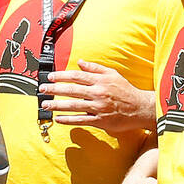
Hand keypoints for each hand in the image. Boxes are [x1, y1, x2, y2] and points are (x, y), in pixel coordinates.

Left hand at [39, 60, 154, 134]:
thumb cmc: (126, 91)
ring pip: (73, 106)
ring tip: (45, 104)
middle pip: (72, 90)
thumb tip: (79, 62)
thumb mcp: (113, 75)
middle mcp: (98, 93)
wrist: (141, 108)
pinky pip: (81, 120)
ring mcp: (99, 107)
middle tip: (42, 89)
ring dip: (57, 105)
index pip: (77, 76)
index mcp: (100, 81)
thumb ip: (95, 68)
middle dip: (54, 89)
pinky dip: (68, 120)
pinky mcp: (100, 120)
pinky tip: (58, 118)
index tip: (50, 77)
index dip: (61, 76)